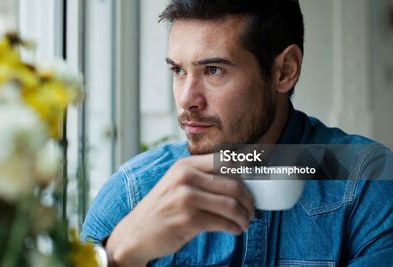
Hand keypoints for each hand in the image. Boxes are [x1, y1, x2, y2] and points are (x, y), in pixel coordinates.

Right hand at [105, 154, 254, 266]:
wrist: (137, 233)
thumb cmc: (163, 208)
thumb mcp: (177, 183)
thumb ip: (202, 178)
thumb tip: (240, 181)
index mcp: (185, 165)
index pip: (226, 160)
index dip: (246, 172)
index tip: (256, 184)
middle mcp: (186, 177)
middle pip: (234, 185)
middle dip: (250, 201)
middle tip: (252, 211)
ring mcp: (186, 198)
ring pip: (232, 205)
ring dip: (245, 217)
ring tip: (246, 222)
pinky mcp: (188, 219)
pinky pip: (224, 223)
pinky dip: (235, 228)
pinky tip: (235, 230)